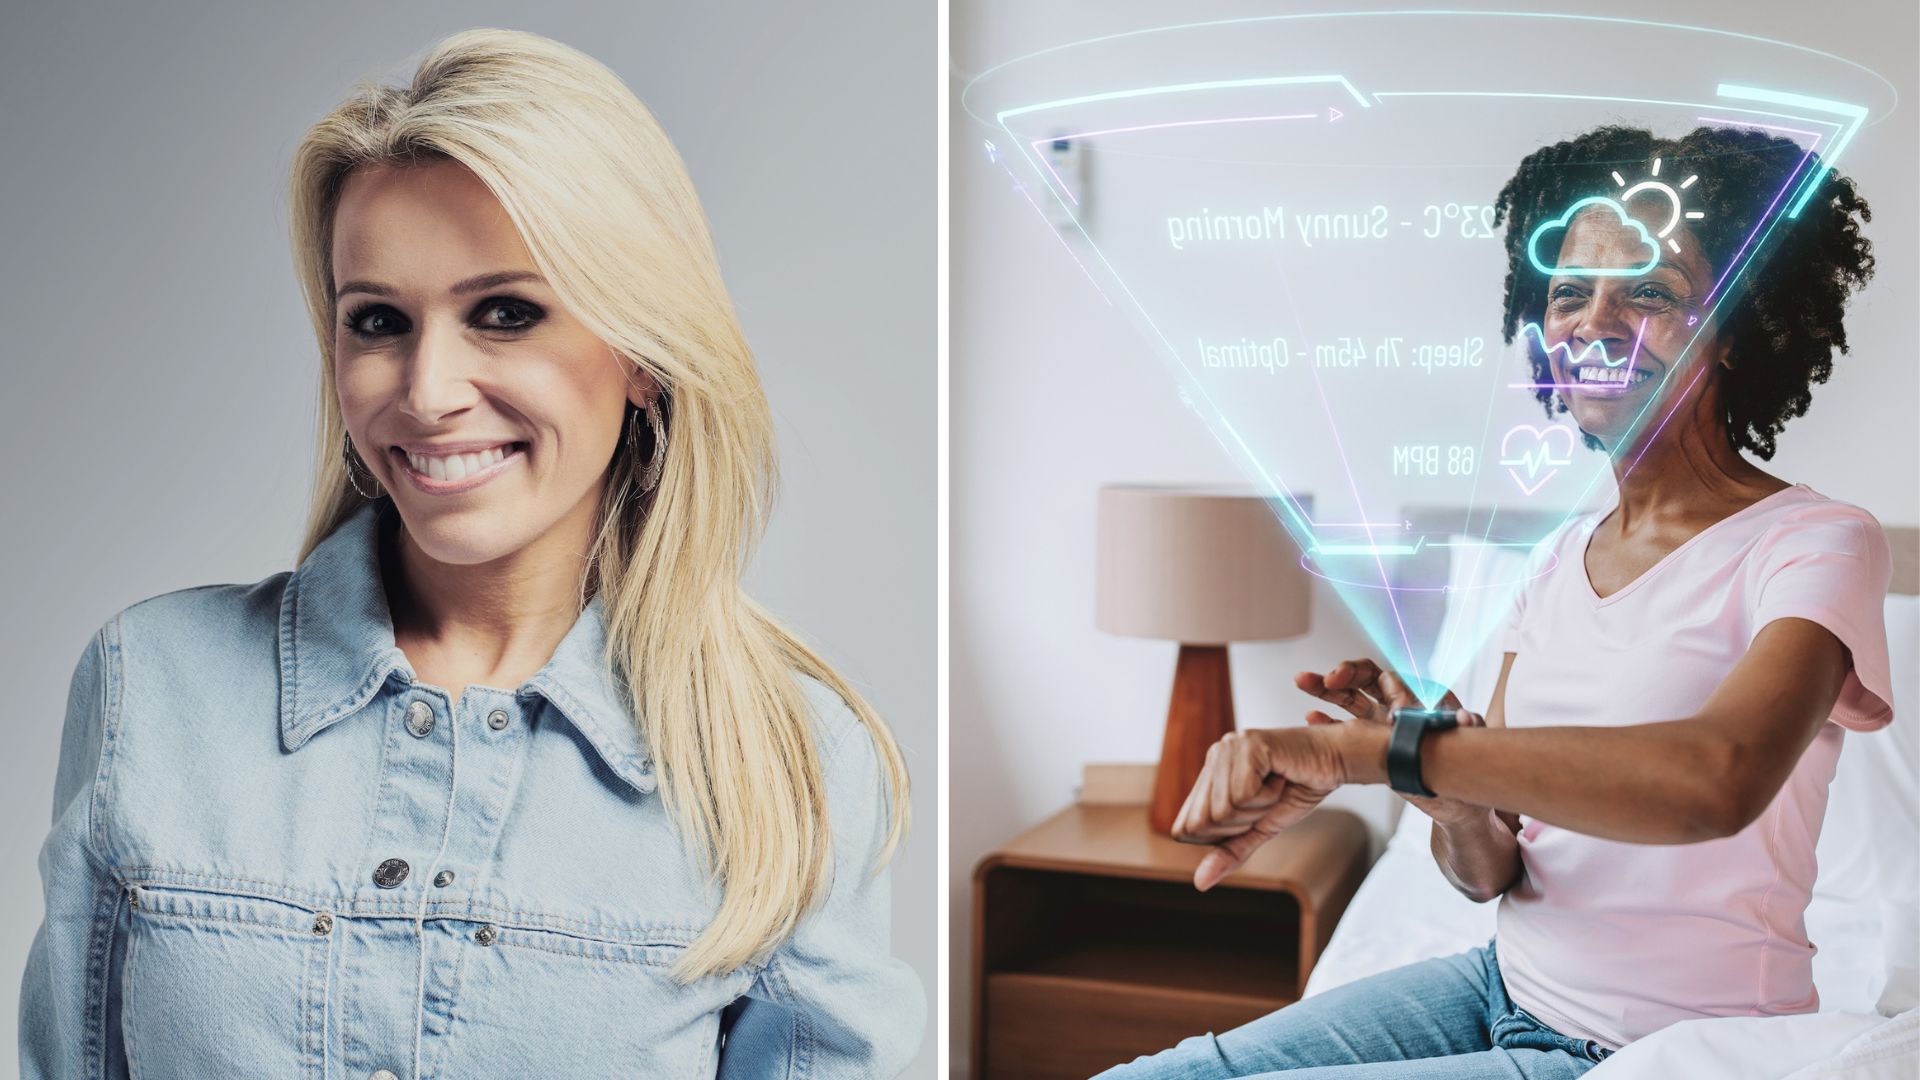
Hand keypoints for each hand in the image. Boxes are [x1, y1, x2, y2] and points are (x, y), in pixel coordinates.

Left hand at [1169, 727, 1350, 891]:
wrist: (1337, 760)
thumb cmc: (1299, 788)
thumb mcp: (1259, 828)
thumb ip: (1229, 852)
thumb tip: (1200, 884)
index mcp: (1210, 774)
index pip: (1185, 828)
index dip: (1222, 835)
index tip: (1253, 814)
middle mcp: (1213, 757)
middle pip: (1201, 823)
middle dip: (1240, 824)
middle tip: (1266, 801)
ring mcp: (1228, 748)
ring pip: (1222, 810)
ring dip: (1258, 810)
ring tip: (1275, 788)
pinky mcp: (1247, 744)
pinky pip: (1243, 795)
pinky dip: (1268, 797)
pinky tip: (1281, 777)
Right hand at [1295, 658, 1487, 825]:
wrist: (1455, 799)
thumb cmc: (1464, 767)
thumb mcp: (1468, 745)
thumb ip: (1469, 727)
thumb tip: (1468, 718)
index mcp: (1415, 701)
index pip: (1389, 678)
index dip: (1371, 680)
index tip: (1355, 689)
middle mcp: (1393, 708)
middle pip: (1363, 680)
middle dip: (1344, 674)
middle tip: (1328, 679)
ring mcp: (1377, 725)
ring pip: (1346, 699)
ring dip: (1324, 689)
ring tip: (1302, 680)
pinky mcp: (1366, 744)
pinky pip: (1341, 727)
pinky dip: (1325, 720)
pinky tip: (1311, 717)